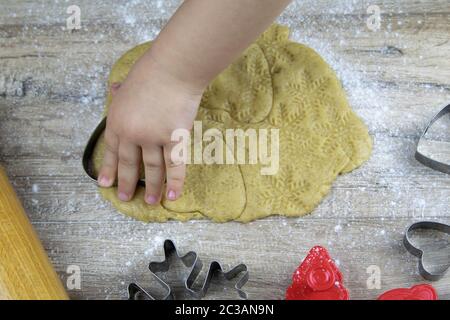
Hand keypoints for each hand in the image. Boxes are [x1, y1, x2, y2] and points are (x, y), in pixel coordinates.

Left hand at [97, 52, 202, 203]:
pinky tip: (173, 196)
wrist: (171, 70)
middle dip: (127, 183)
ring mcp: (152, 139)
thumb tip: (115, 89)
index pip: (111, 150)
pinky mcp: (173, 139)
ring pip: (151, 169)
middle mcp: (132, 134)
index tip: (105, 183)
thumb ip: (121, 92)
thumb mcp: (127, 82)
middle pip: (129, 163)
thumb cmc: (150, 71)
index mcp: (117, 120)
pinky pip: (175, 165)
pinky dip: (174, 182)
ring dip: (151, 188)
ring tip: (150, 202)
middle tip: (125, 198)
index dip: (108, 168)